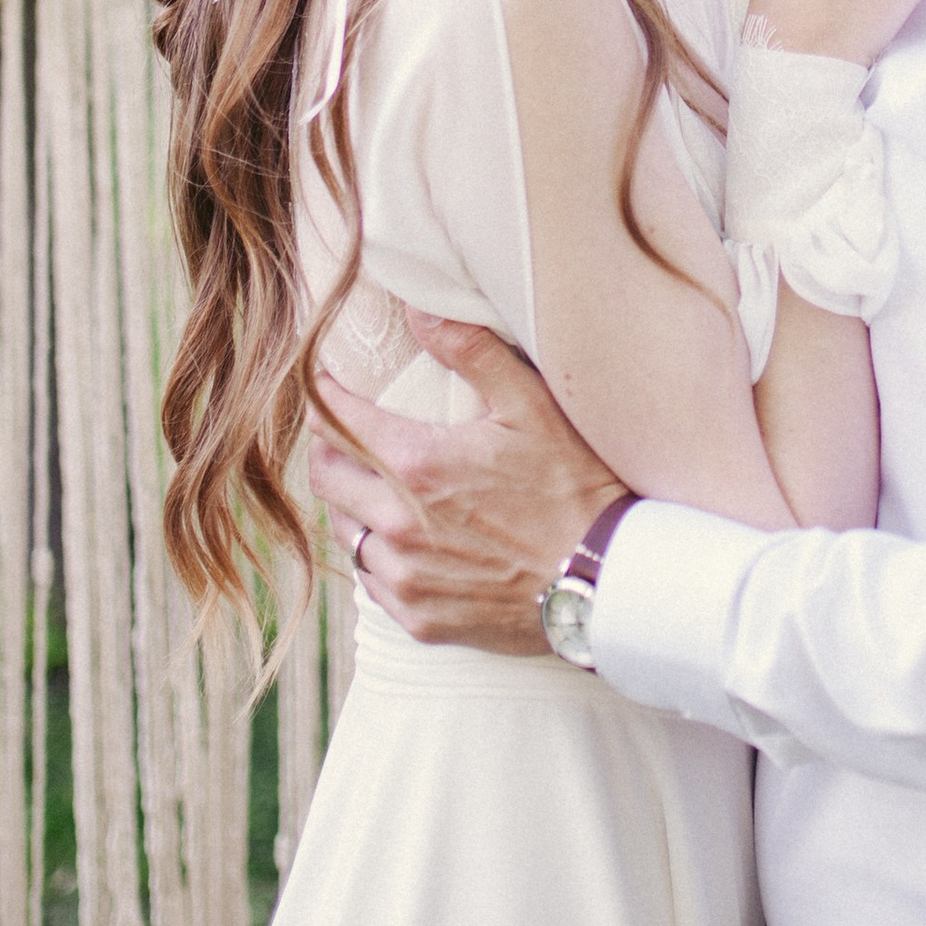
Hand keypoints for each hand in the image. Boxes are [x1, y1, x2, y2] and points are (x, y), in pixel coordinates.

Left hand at [309, 313, 623, 654]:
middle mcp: (398, 524)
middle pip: (327, 479)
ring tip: (369, 485)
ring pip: (345, 532)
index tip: (321, 383)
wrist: (604, 580)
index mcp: (418, 464)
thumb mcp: (531, 404)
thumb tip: (419, 306)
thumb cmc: (574, 484)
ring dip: (350, 503)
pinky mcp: (420, 618)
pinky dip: (376, 555)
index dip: (324, 397)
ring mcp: (407, 577)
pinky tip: (399, 541)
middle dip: (326, 448)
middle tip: (338, 432)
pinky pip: (372, 582)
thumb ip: (471, 350)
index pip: (339, 422)